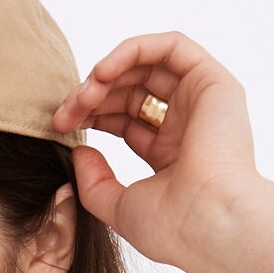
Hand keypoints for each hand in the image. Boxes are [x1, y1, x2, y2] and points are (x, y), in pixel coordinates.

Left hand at [53, 34, 273, 272]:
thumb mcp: (119, 207)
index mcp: (171, 153)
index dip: (92, 114)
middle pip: (131, 90)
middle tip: (65, 113)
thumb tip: (79, 151)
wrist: (210, 224)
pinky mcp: (212, 81)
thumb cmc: (174, 227)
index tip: (61, 125)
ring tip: (83, 96)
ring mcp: (202, 100)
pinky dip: (133, 50)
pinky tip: (104, 72)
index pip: (125, 118)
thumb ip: (94, 182)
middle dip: (93, 95)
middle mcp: (188, 123)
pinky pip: (170, 45)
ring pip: (147, 65)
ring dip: (108, 73)